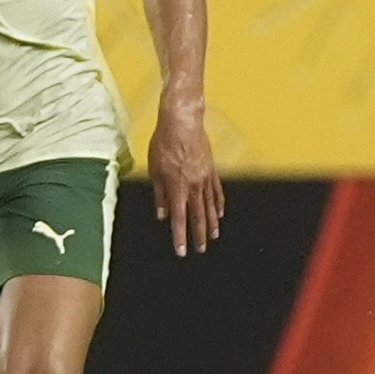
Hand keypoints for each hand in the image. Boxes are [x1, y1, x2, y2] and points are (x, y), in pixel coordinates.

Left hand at [148, 105, 222, 256]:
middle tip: (202, 249)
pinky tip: (220, 213)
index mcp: (177, 187)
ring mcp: (205, 178)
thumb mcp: (154, 169)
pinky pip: (217, 191)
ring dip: (211, 223)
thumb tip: (162, 214)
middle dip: (199, 235)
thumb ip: (159, 194)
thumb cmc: (165, 142)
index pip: (179, 219)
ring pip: (210, 206)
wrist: (182, 122)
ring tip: (213, 236)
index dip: (180, 237)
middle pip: (198, 216)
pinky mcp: (211, 169)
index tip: (182, 251)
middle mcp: (193, 186)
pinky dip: (219, 204)